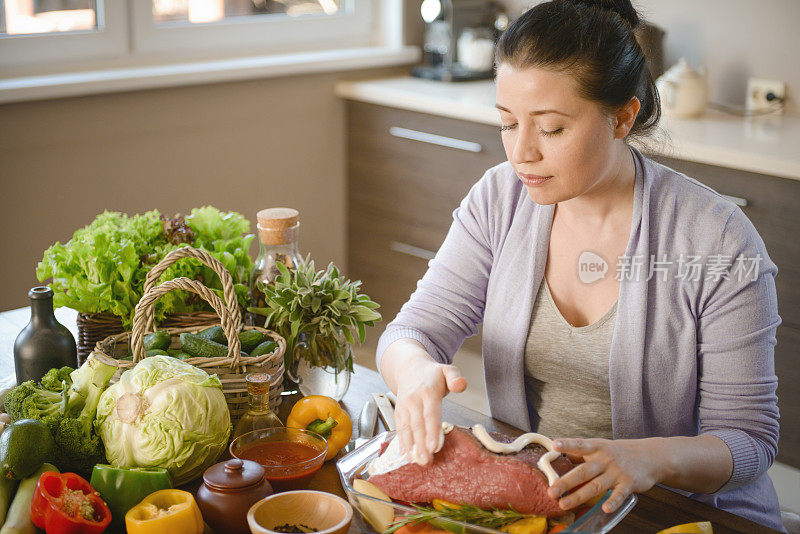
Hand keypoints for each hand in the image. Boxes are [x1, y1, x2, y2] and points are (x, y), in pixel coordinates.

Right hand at [394, 361, 465, 465]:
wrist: (409, 368)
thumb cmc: (432, 374)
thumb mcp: (447, 369)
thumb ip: (455, 377)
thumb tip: (460, 385)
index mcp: (428, 391)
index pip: (430, 414)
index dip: (432, 431)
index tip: (435, 446)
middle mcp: (414, 400)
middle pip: (418, 425)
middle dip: (421, 445)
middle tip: (426, 461)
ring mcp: (404, 407)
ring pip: (407, 429)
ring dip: (411, 447)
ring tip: (417, 461)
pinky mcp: (399, 412)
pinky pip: (400, 428)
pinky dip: (403, 442)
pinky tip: (407, 454)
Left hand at [547, 437, 666, 512]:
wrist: (651, 455)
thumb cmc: (619, 452)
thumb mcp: (600, 447)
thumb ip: (581, 453)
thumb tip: (557, 457)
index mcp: (596, 447)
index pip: (579, 445)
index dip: (567, 444)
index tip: (554, 445)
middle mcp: (605, 459)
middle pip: (583, 471)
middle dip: (566, 482)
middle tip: (551, 492)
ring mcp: (616, 472)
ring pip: (596, 486)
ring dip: (579, 496)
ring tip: (564, 504)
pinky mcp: (628, 483)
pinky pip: (619, 495)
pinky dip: (612, 502)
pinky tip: (605, 508)